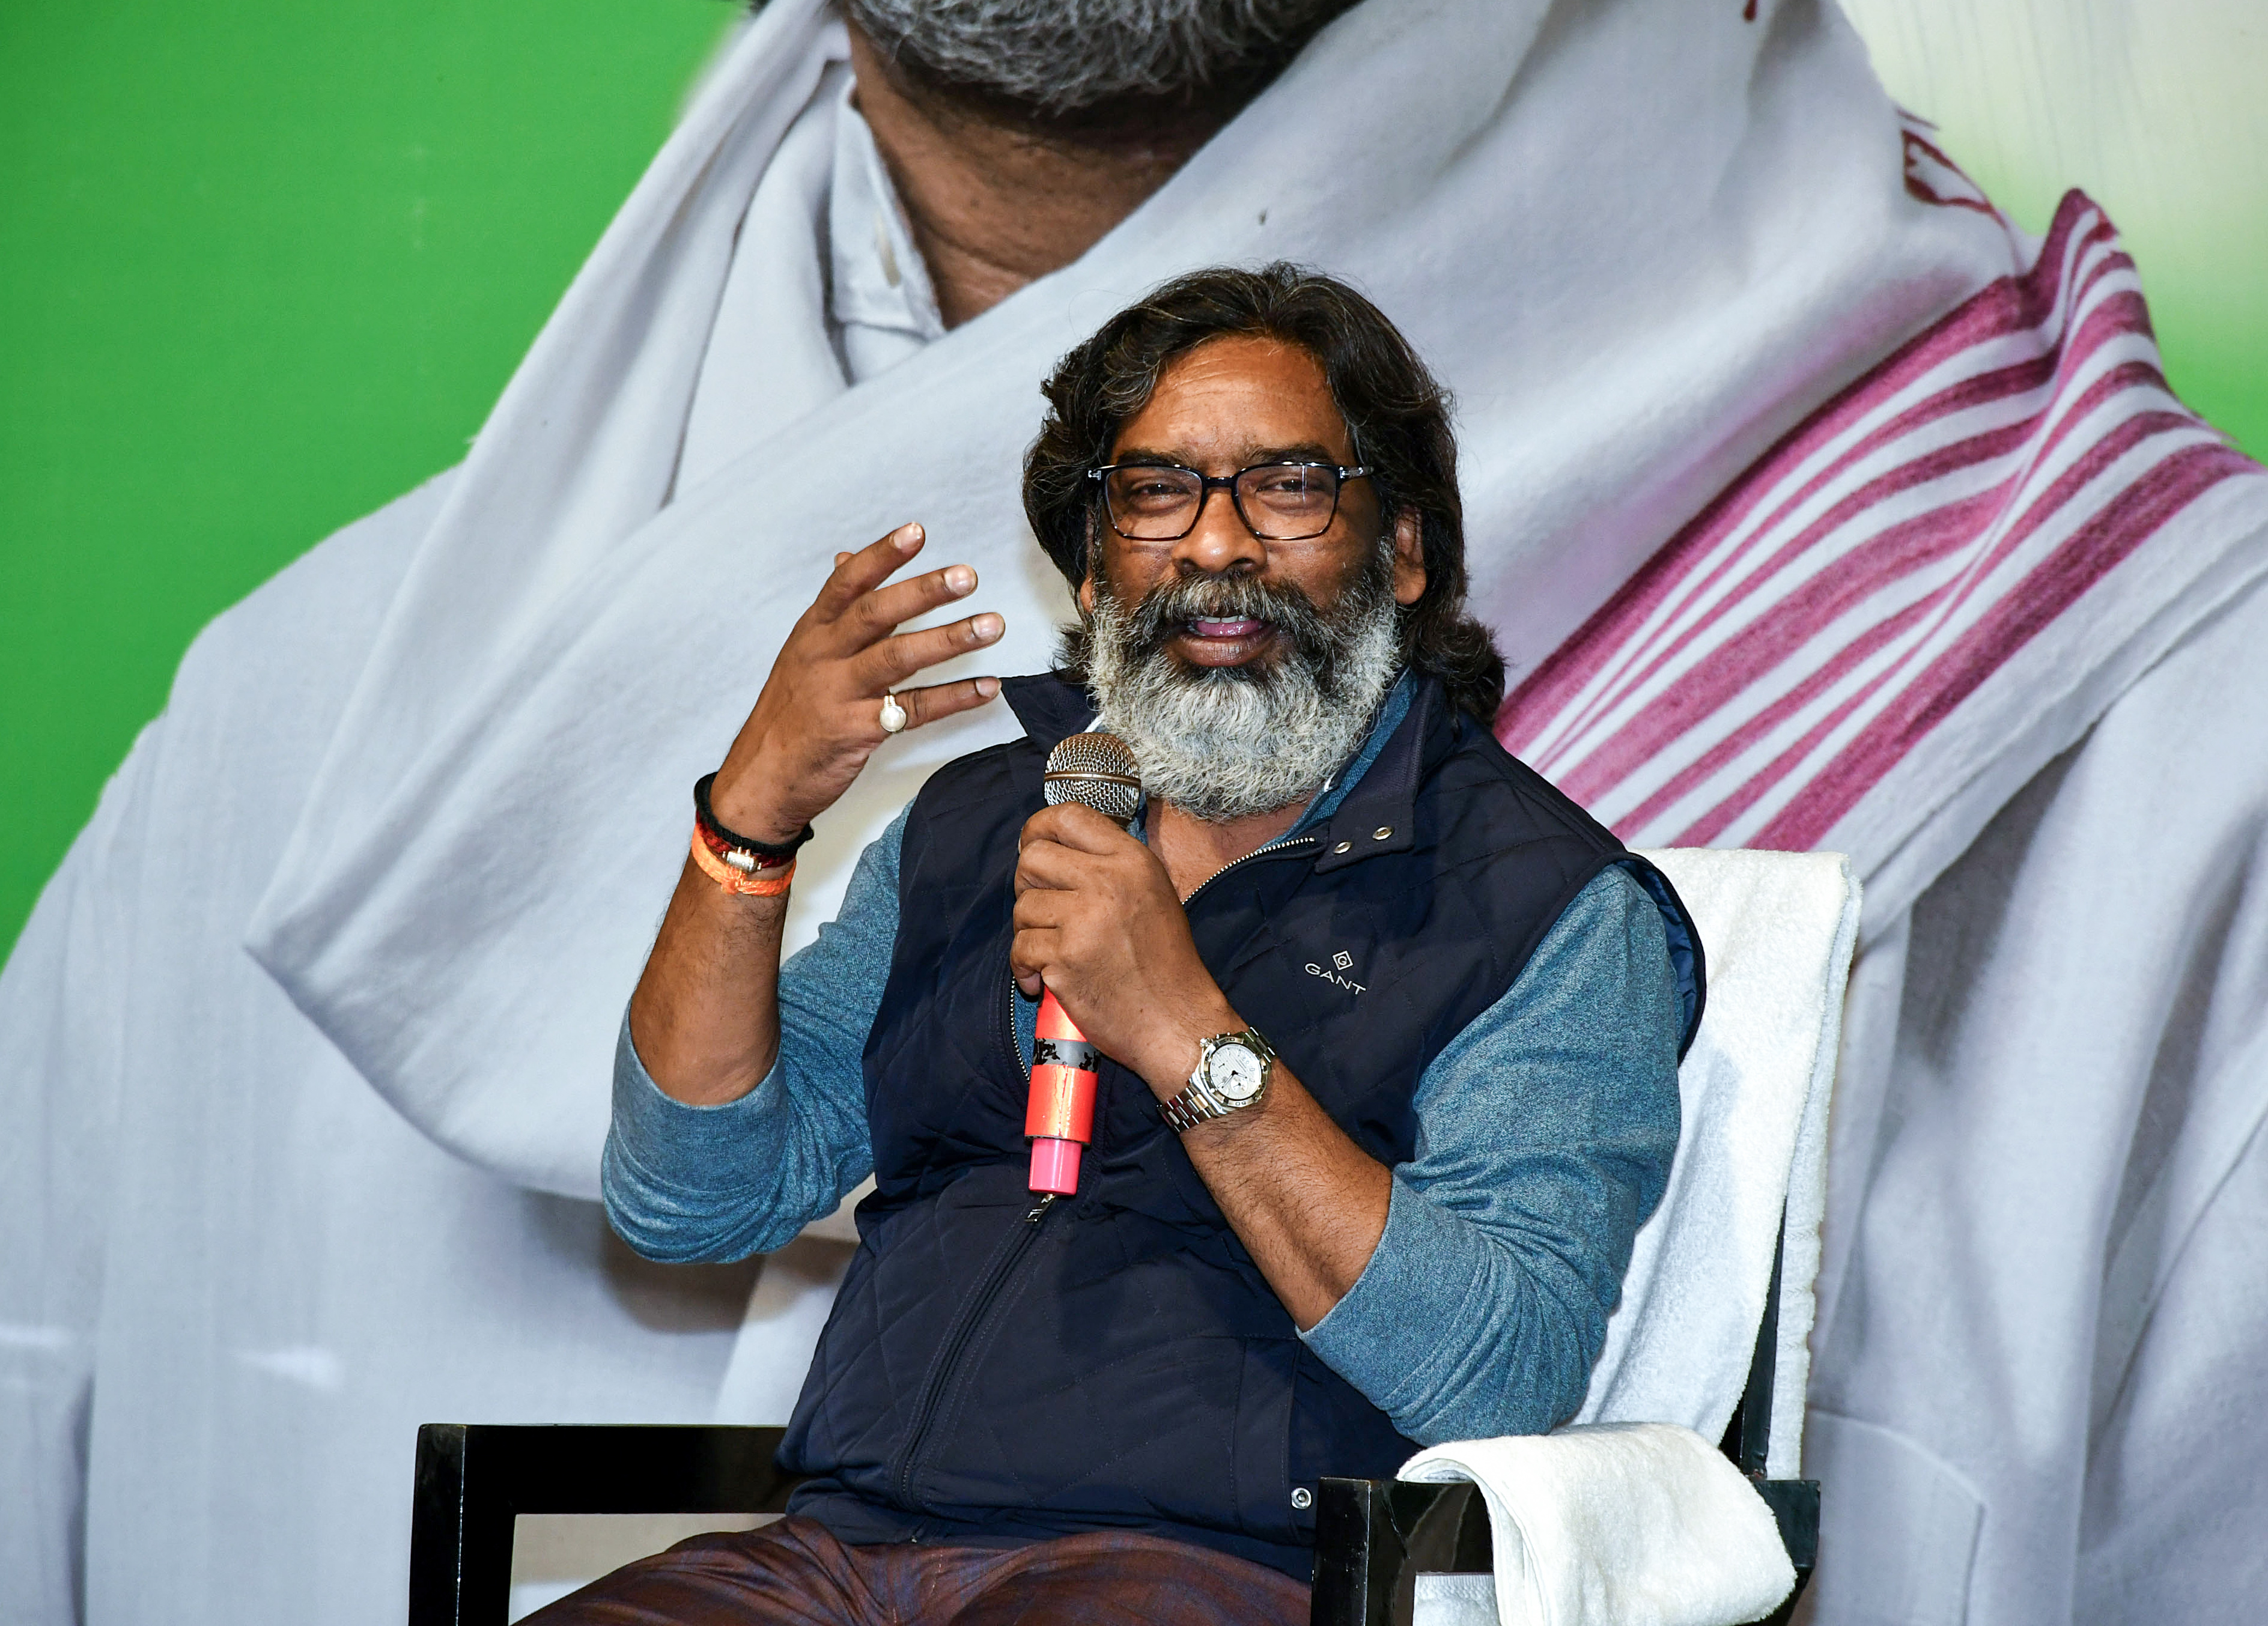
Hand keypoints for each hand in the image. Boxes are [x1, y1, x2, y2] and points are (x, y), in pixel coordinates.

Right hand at [709, 523, 1002, 841]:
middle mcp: (823, 656)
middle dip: (923, 592)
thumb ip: (834, 608)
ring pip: (898, 659)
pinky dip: (954, 698)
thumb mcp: (802, 651)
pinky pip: (913, 710)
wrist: (760, 778)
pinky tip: (986, 686)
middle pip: (875, 615)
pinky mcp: (856, 731)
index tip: (917, 531)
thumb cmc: (789, 711)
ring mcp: (838, 694)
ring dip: (949, 640)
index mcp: (813, 631)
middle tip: (966, 576)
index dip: (882, 555)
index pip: (848, 583)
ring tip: (991, 625)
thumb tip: (848, 557)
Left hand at [1012, 803, 1237, 1094]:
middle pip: (1033, 858)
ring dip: (1029, 932)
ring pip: (1022, 906)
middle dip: (1028, 884)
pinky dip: (1024, 967)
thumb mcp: (1153, 893)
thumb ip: (1110, 865)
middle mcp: (1108, 882)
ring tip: (1055, 951)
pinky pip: (1019, 948)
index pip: (1068, 816)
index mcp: (1131, 861)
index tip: (1031, 846)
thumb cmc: (1165, 964)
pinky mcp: (1065, 958)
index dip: (1038, 828)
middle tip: (1045, 910)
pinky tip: (1043, 979)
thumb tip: (1054, 845)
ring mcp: (1085, 920)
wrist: (1177, 1022)